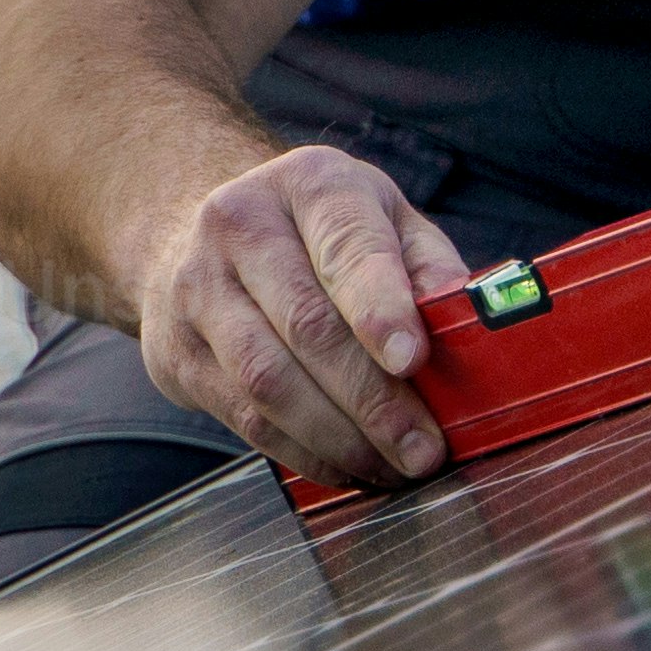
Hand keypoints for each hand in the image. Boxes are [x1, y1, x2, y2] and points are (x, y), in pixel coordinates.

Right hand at [123, 141, 475, 482]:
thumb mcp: (384, 219)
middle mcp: (240, 226)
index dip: (381, 308)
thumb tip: (474, 332)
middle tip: (423, 448)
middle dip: (373, 400)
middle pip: (308, 325)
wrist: (193, 231)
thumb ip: (430, 269)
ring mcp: (197, 287)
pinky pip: (243, 416)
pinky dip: (301, 452)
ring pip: (268, 380)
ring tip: (391, 466)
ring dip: (337, 438)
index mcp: (310, 184)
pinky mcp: (176, 349)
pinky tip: (345, 467)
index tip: (413, 360)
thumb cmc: (317, 233)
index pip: (348, 249)